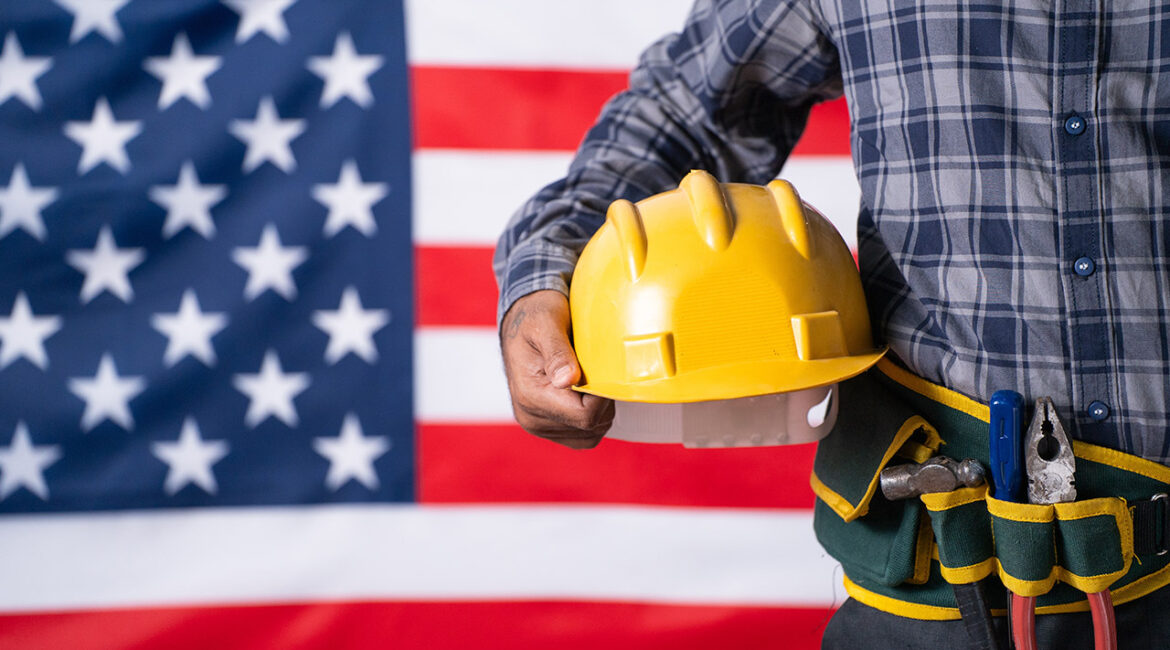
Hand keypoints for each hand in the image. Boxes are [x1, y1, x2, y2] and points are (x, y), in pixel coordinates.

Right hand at [499, 290, 613, 448]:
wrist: (521, 320)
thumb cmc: (535, 316)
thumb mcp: (546, 322)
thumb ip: (557, 351)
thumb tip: (566, 380)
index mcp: (530, 395)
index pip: (585, 416)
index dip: (604, 396)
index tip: (604, 370)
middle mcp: (530, 417)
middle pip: (590, 426)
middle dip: (602, 401)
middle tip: (594, 370)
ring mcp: (537, 425)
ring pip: (590, 433)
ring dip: (598, 409)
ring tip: (587, 379)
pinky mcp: (546, 427)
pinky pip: (582, 436)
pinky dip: (591, 418)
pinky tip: (586, 393)